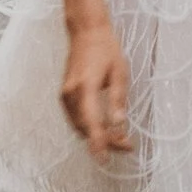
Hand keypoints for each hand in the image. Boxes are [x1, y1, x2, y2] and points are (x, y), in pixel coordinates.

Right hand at [60, 21, 132, 159]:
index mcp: (85, 87)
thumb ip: (117, 100)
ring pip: (79, 126)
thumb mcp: (119, 73)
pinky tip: (104, 129)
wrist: (86, 32)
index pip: (91, 122)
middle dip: (104, 141)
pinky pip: (75, 119)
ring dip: (96, 136)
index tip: (105, 159)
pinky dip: (89, 127)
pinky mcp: (65, 96)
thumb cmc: (106, 50)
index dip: (98, 143)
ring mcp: (65, 95)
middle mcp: (70, 94)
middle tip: (126, 145)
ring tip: (119, 139)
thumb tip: (119, 124)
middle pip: (85, 128)